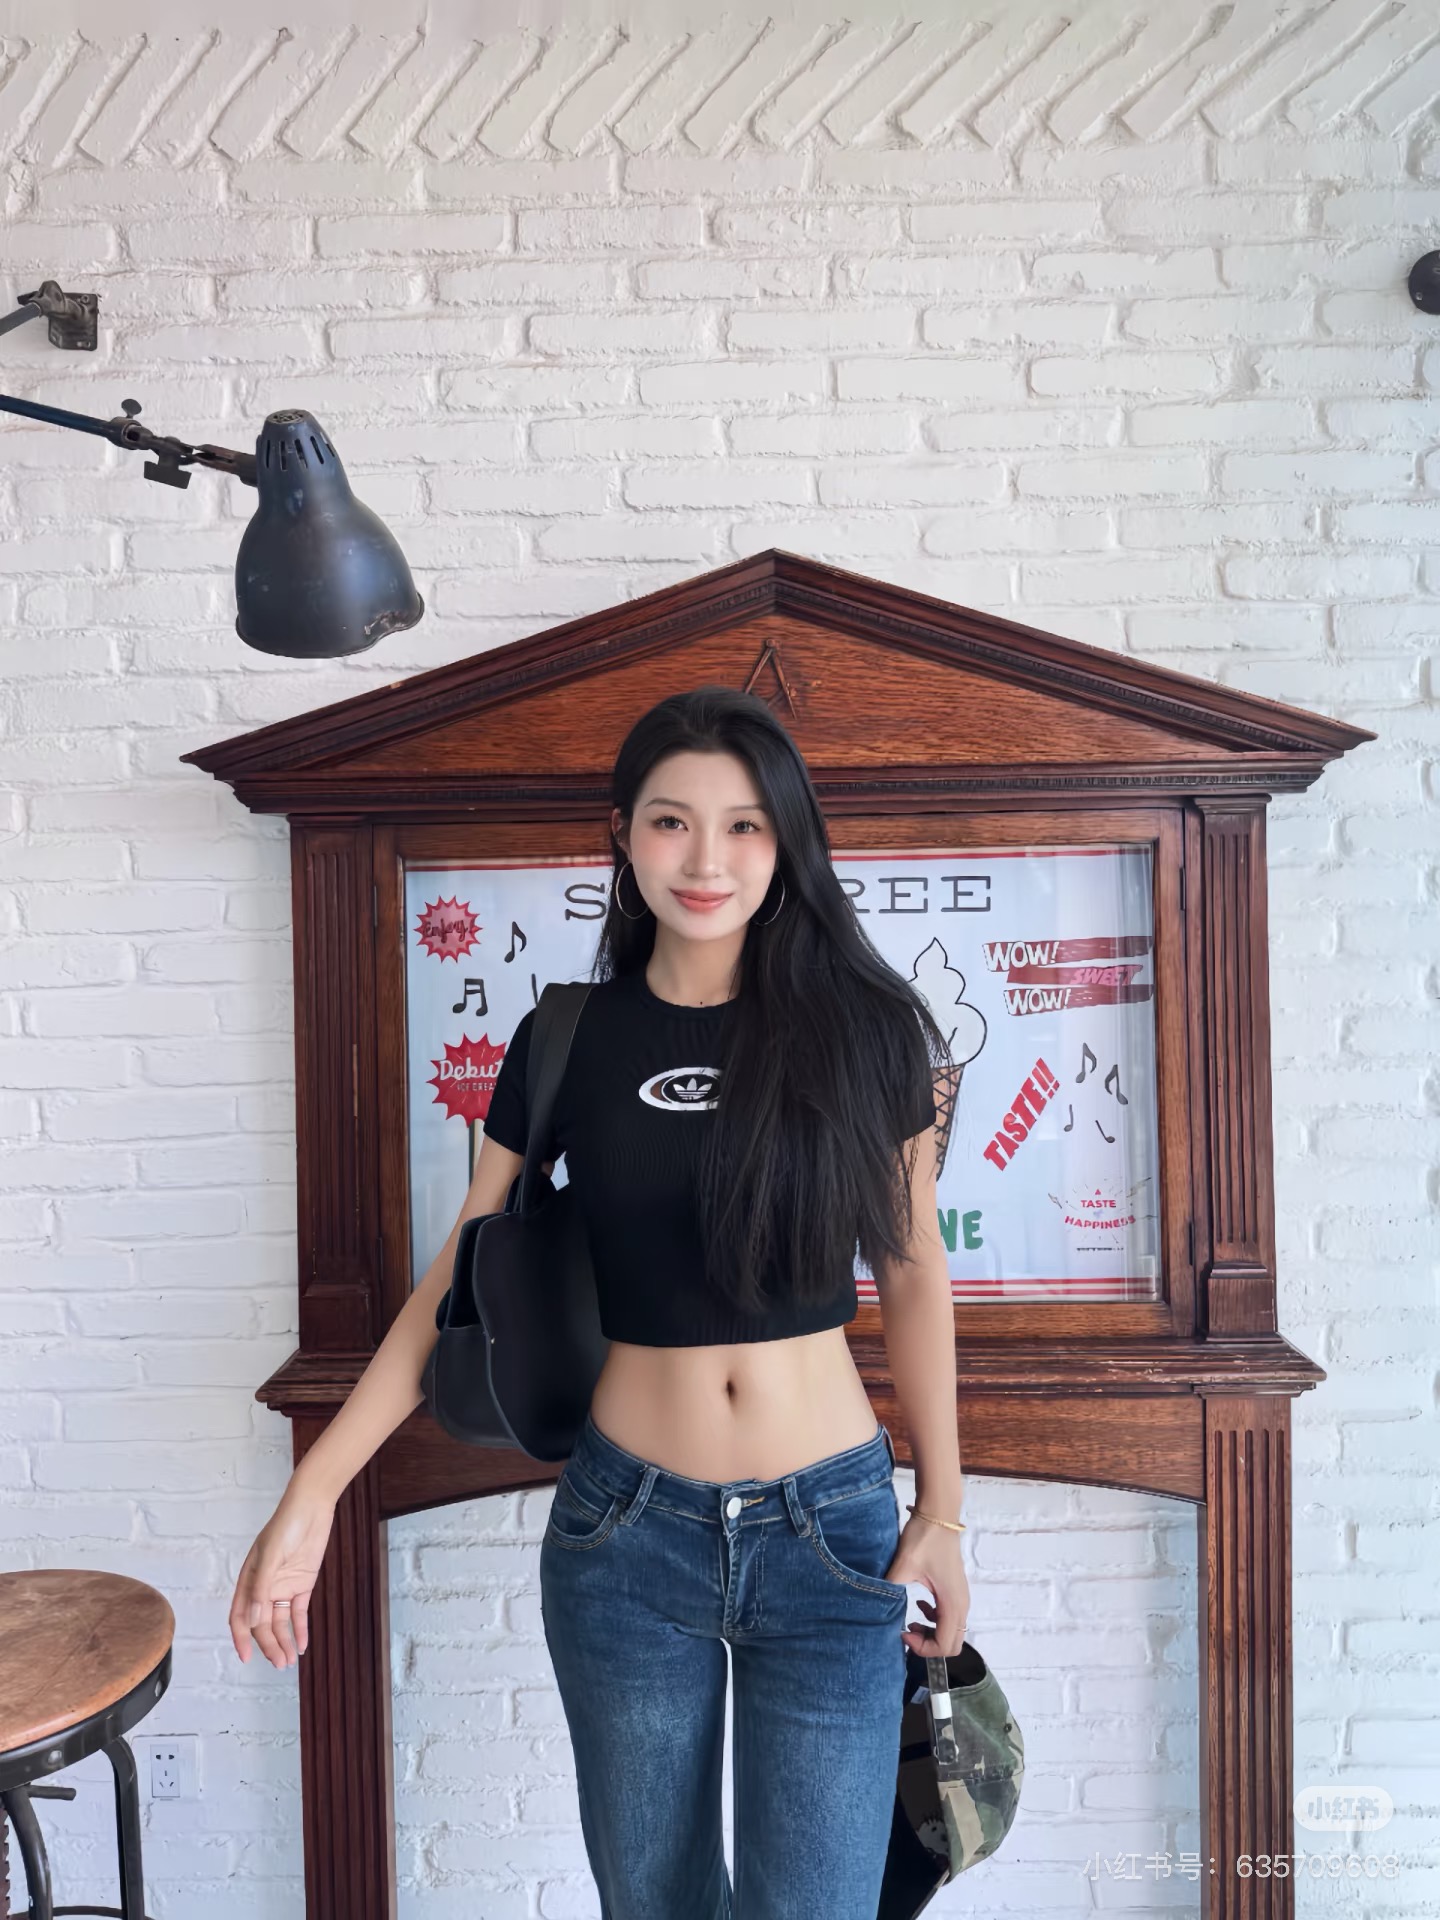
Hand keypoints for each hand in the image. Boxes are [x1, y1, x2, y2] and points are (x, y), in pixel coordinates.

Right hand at [229, 1487, 335, 1669]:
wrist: (312, 1507)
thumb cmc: (286, 1525)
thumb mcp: (270, 1556)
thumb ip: (261, 1589)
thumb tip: (251, 1621)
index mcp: (248, 1580)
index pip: (240, 1616)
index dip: (241, 1638)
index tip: (247, 1657)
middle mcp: (264, 1587)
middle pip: (262, 1624)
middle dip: (268, 1645)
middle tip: (279, 1664)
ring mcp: (283, 1586)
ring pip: (280, 1622)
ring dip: (284, 1641)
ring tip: (289, 1661)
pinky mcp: (302, 1584)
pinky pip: (299, 1612)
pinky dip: (300, 1629)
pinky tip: (302, 1644)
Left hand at [886, 1515, 969, 1658]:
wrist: (938, 1514)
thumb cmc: (923, 1539)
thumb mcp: (903, 1566)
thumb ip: (890, 1590)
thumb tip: (876, 1608)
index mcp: (952, 1603)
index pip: (945, 1645)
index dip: (923, 1647)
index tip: (902, 1632)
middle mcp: (962, 1604)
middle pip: (952, 1644)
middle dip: (929, 1645)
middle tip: (907, 1631)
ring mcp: (961, 1596)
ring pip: (952, 1631)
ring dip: (932, 1633)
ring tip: (910, 1621)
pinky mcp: (955, 1589)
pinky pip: (950, 1617)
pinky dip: (935, 1619)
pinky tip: (919, 1605)